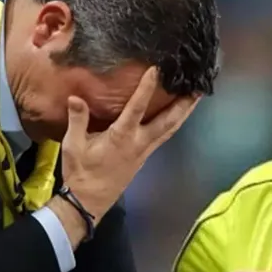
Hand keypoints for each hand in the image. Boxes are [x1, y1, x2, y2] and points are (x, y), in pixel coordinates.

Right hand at [59, 67, 199, 220]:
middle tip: (198, 88)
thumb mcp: (73, 145)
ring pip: (170, 129)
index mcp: (122, 137)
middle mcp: (139, 143)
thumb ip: (77, 120)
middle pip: (168, 121)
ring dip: (184, 113)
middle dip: (183, 104)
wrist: (89, 201)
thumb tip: (76, 97)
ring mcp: (145, 151)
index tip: (156, 71)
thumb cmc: (81, 173)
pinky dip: (174, 123)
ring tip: (195, 98)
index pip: (137, 108)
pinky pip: (164, 136)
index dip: (146, 89)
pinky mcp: (145, 156)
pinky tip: (177, 116)